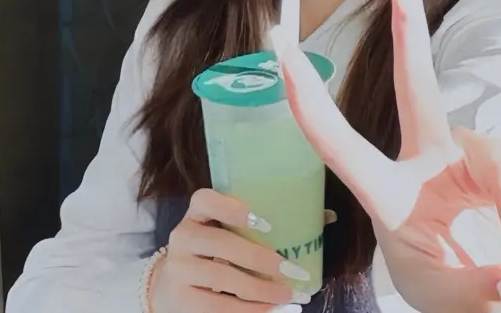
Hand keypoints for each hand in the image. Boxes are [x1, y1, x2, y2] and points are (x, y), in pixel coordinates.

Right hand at [149, 188, 315, 312]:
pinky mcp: (180, 299)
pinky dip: (248, 311)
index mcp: (197, 211)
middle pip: (224, 245)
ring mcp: (178, 268)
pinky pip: (218, 308)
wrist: (172, 282)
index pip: (205, 199)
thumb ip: (268, 221)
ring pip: (225, 279)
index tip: (266, 223)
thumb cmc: (216, 248)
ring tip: (289, 295)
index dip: (232, 208)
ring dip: (262, 290)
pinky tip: (270, 309)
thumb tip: (328, 216)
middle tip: (294, 272)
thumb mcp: (230, 229)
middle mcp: (182, 236)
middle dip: (264, 260)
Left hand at [270, 0, 500, 312]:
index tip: (279, 46)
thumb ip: (475, 289)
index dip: (307, 97)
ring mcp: (472, 161)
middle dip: (407, 28)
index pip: (338, 140)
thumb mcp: (445, 296)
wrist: (493, 294)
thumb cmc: (453, 288)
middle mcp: (428, 162)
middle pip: (417, 85)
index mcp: (387, 193)